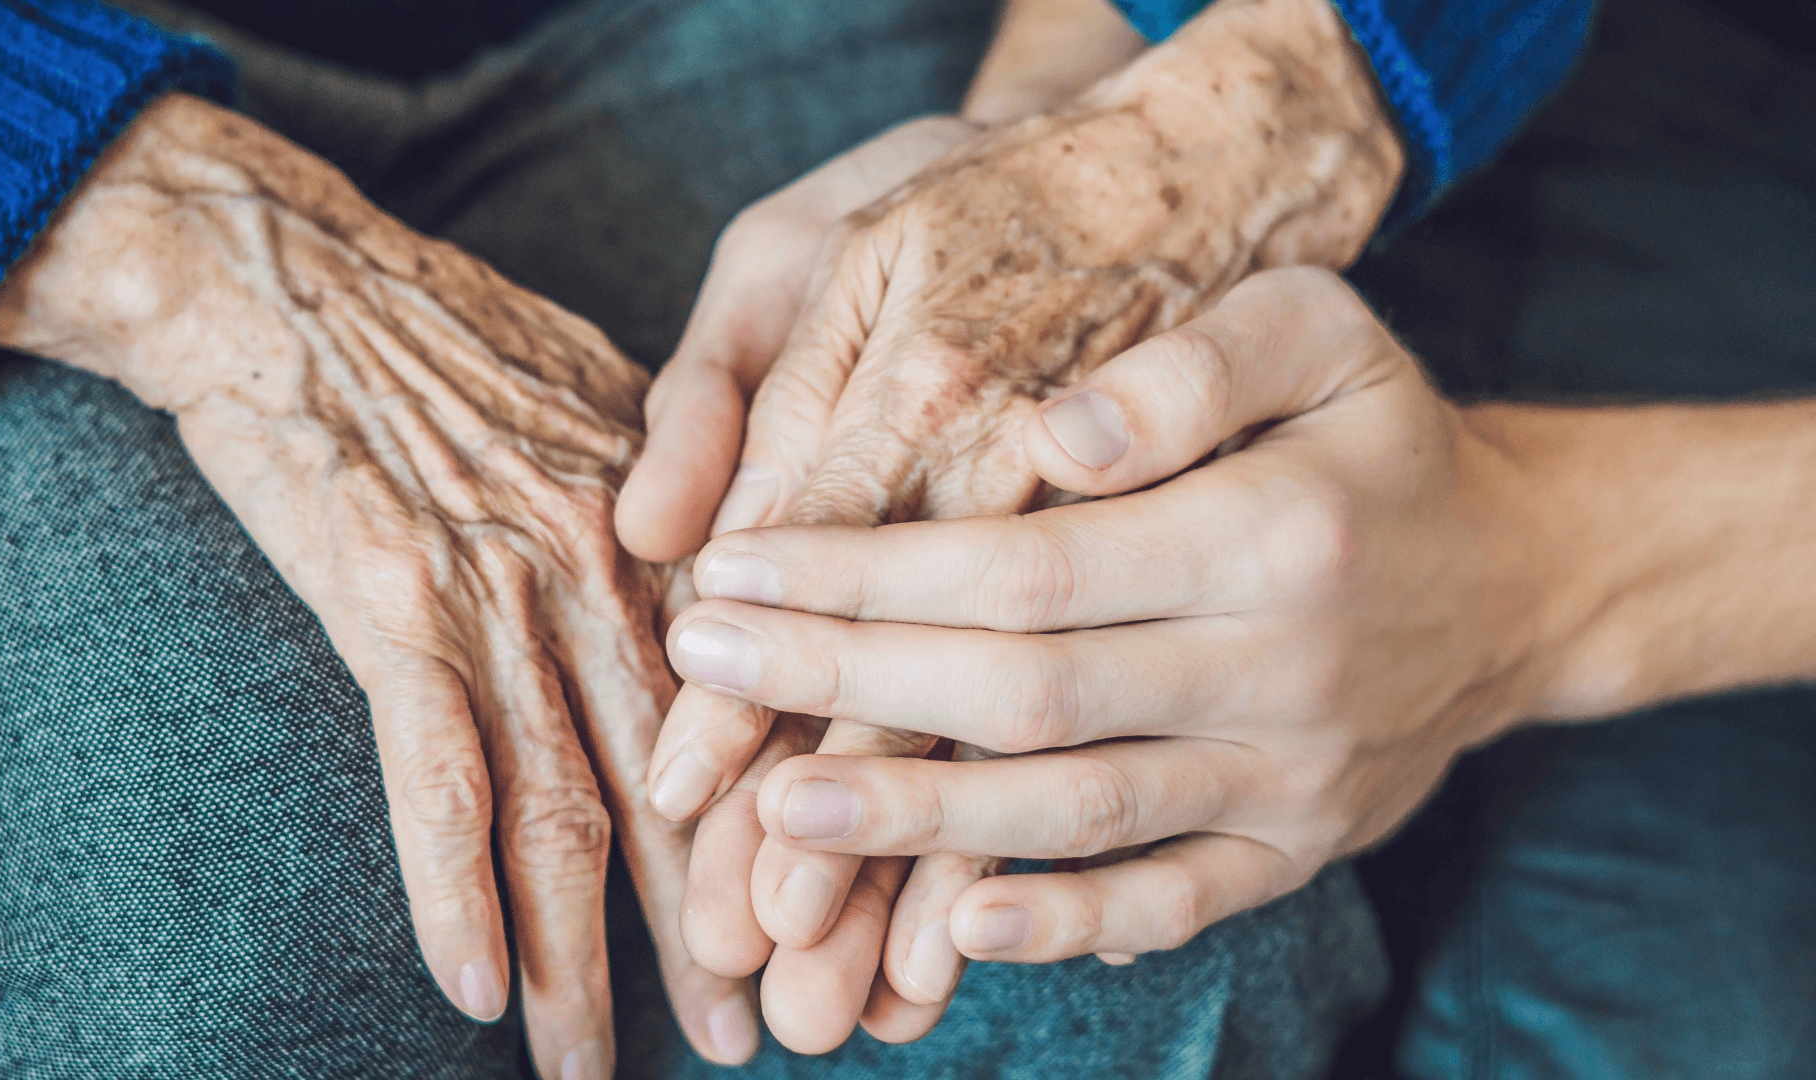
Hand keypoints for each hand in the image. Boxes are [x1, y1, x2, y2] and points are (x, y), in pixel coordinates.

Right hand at [0, 95, 753, 1076]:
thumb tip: (719, 604)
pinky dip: (454, 891)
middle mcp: (616, 566)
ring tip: (596, 1070)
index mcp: (679, 527)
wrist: (292, 276)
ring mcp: (507, 586)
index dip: (794, 829)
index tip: (825, 925)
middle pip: (688, 781)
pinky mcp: (393, 601)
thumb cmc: (449, 339)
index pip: (762, 708)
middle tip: (763, 1036)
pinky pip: (435, 774)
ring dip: (587, 957)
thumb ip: (676, 516)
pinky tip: (474, 989)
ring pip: (567, 804)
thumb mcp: (606, 405)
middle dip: (719, 924)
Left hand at [640, 0, 1403, 1052]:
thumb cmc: (1378, 435)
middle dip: (843, 688)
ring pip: (1075, 816)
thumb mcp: (1318, 330)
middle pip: (1022, 695)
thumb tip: (1051, 436)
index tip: (736, 570)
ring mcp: (1292, 780)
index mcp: (1272, 530)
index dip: (866, 576)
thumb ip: (1185, 366)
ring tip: (770, 814)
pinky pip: (1171, 903)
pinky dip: (1063, 925)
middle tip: (704, 671)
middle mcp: (1281, 670)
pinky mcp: (1295, 850)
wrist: (1517, 576)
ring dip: (914, 824)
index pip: (1025, 565)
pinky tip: (951, 925)